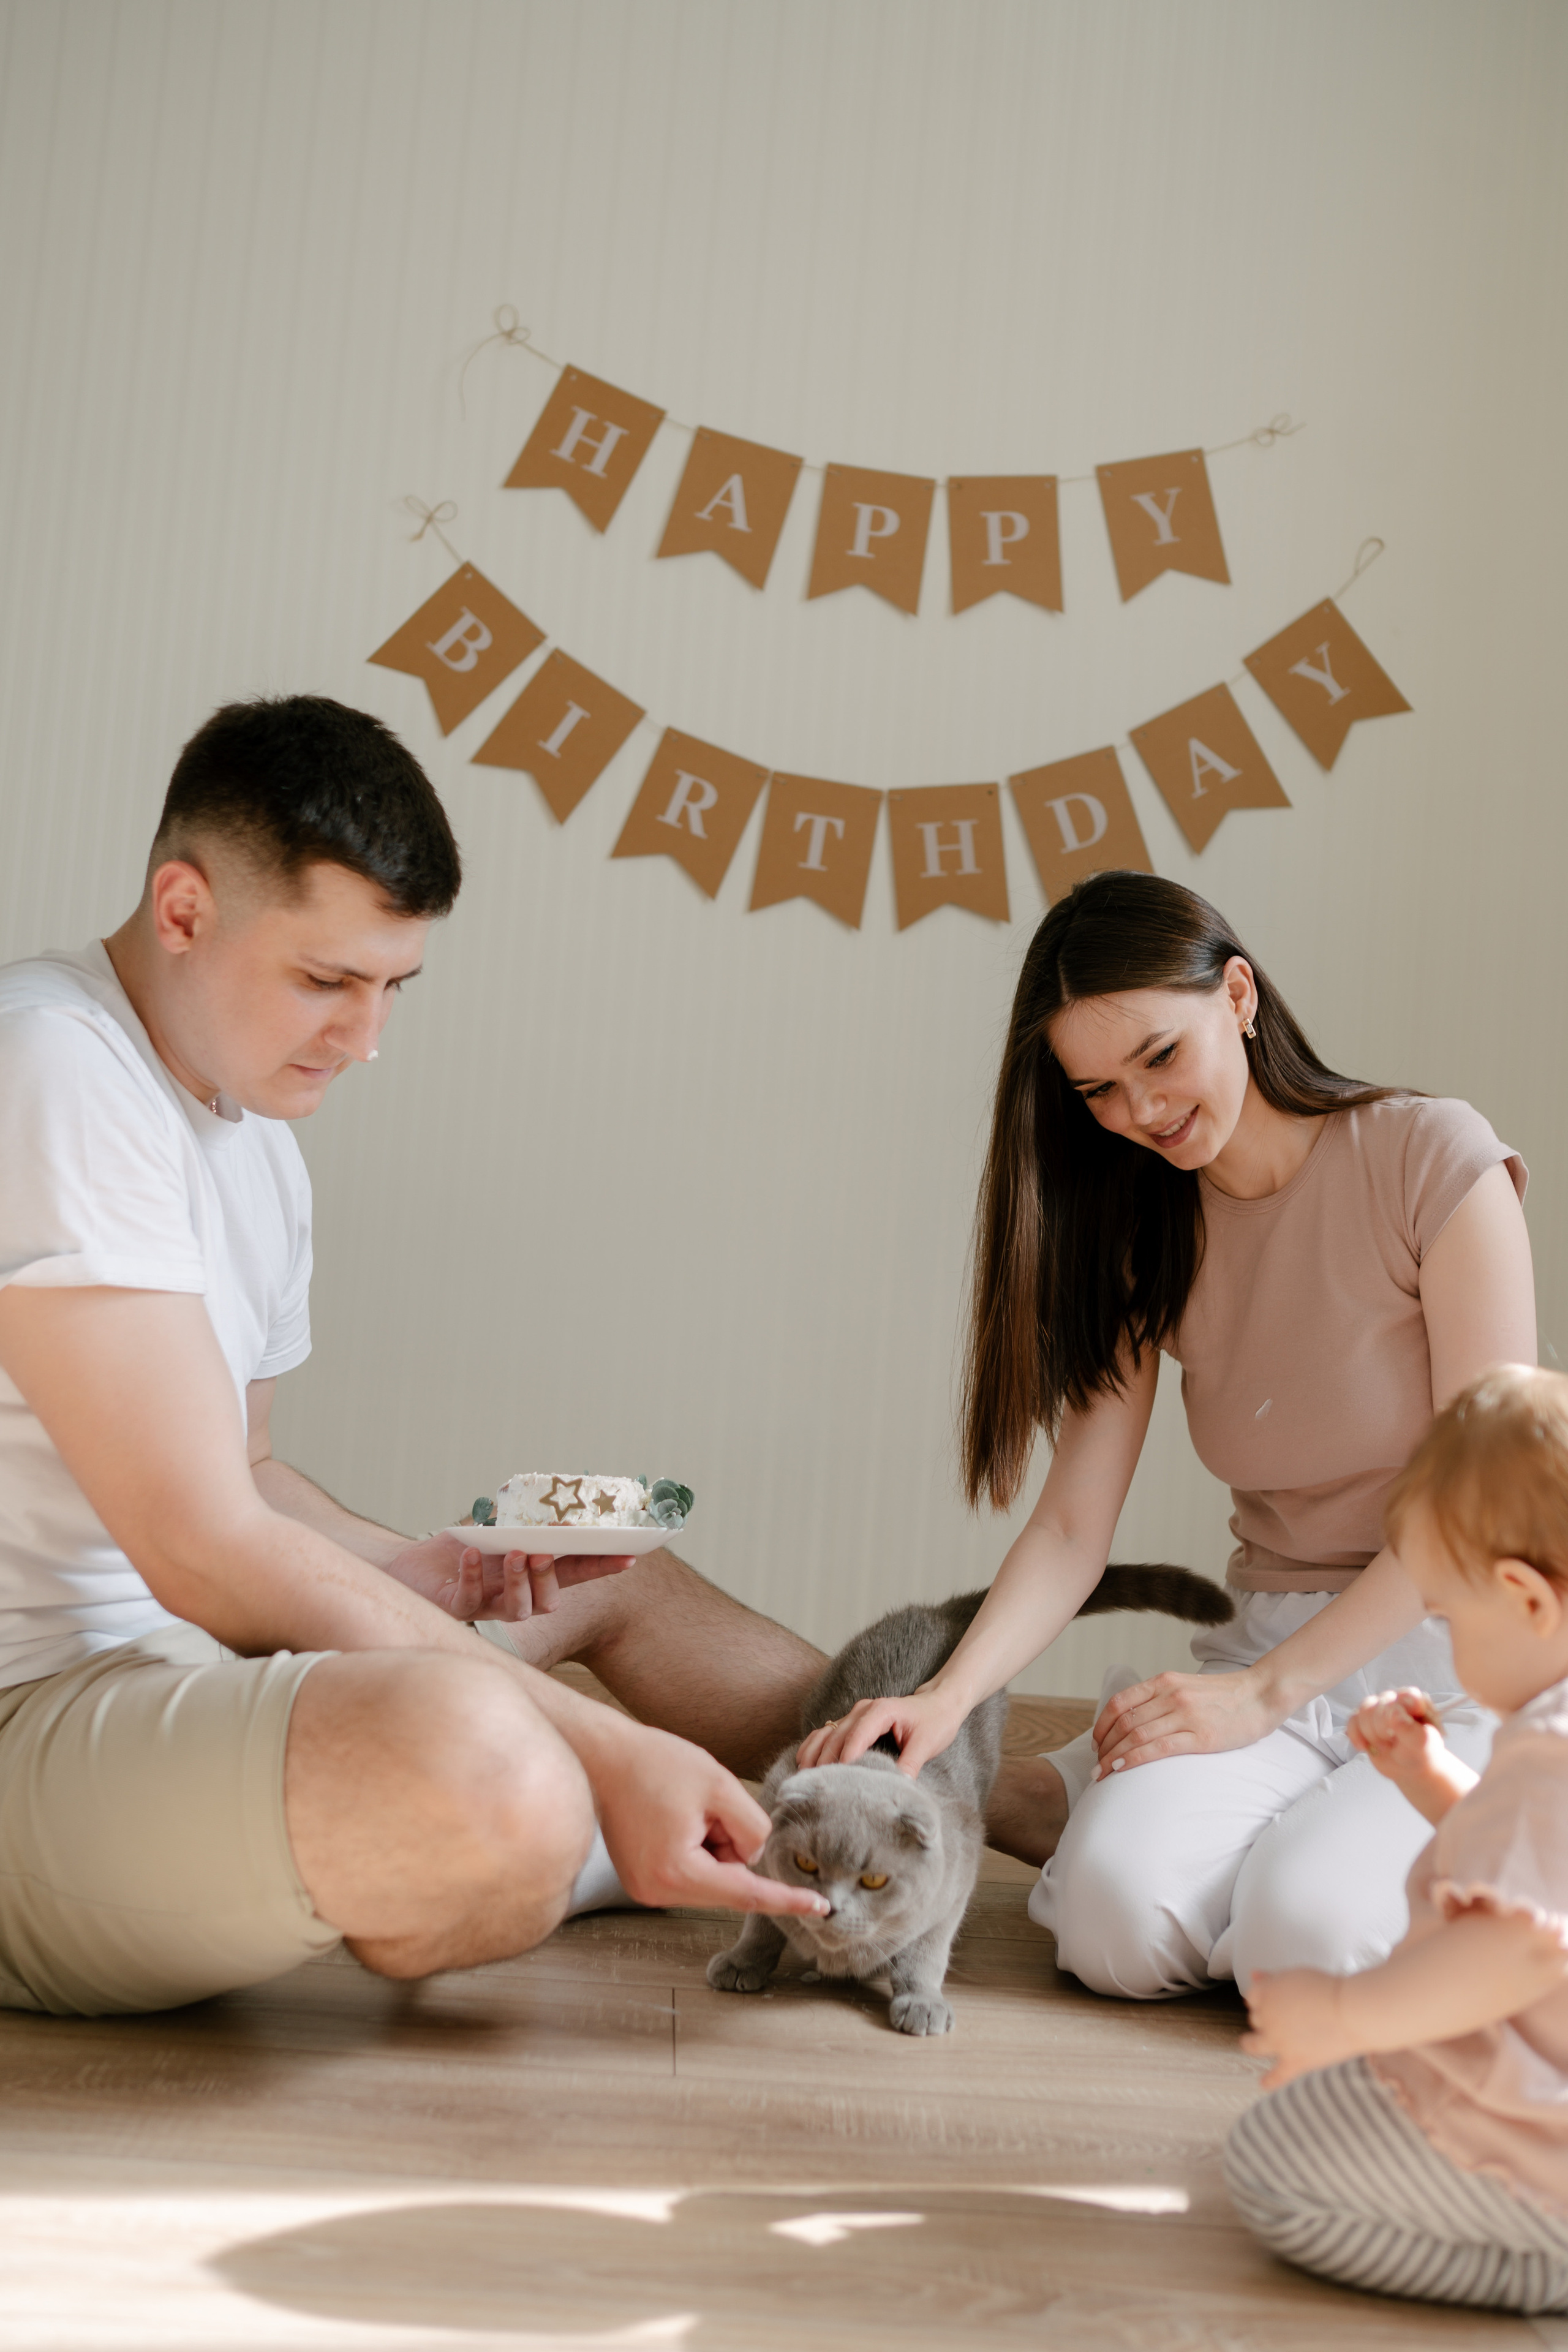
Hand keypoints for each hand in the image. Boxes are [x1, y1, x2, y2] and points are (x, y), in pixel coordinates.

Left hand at [382, 1533, 635, 1621]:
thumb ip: (524, 1521)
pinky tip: (470, 1553)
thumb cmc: (458, 1548)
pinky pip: (469, 1600)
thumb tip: (557, 1506)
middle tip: (545, 1551)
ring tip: (515, 1553)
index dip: (600, 1567)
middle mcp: (514, 1597)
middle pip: (549, 1600)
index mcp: (530, 1576)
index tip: (629, 1555)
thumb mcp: (496, 1528)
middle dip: (552, 1576)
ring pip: (517, 1610)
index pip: (573, 1574)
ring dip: (520, 1581)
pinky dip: (472, 1575)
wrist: (409, 1566)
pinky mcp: (455, 1609)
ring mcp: (486, 1606)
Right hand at [589, 1719, 831, 1917]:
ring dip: (712, 1841)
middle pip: (729, 1879)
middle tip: (703, 1804)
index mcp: (679, 1873)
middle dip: (731, 1842)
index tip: (822, 1908)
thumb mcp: (720, 1785)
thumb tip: (753, 1856)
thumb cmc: (656, 1763)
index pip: (747, 1893)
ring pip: (713, 1873)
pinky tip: (675, 1816)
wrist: (602, 1755)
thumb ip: (752, 1826)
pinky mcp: (642, 1879)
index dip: (787, 1900)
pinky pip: (692, 1870)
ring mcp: (646, 1890)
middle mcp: (659, 1892)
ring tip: (682, 1807)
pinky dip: (697, 1845)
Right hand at [795, 1685, 967, 1778]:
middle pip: (837, 1735)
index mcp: (881, 1711)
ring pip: (827, 1733)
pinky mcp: (853, 1722)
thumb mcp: (927, 1744)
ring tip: (806, 1777)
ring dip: (815, 1754)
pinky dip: (815, 1746)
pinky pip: (828, 1732)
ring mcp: (855, 1714)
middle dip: (826, 1760)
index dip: (847, 1756)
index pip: (858, 1734)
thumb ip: (910, 1764)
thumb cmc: (935, 1722)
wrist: (939, 1704)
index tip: (838, 1778)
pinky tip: (805, 1763)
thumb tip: (895, 1789)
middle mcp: (864, 1709)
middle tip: (819, 1787)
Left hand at [1091, 1667, 1283, 1776]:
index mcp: (1165, 1681)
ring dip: (1114, 1756)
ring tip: (1103, 1773)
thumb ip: (1163, 1697)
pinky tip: (1122, 1769)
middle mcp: (1171, 1695)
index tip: (1096, 1743)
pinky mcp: (1201, 1737)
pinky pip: (1158, 1748)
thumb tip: (1137, 1719)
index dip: (1101, 1725)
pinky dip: (1134, 1759)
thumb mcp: (1187, 1686)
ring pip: (1136, 1736)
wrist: (1262, 1694)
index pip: (1120, 1702)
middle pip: (1124, 1722)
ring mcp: (1185, 1715)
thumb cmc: (1226, 1695)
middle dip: (1104, 1747)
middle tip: (1095, 1765)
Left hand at [1241, 1967, 1358, 2088]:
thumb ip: (1271, 1977)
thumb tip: (1254, 1975)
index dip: (1261, 1999)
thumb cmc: (1328, 1989)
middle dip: (1264, 2017)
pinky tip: (1264, 2083)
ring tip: (1249, 2044)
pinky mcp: (1293, 2062)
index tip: (1268, 2001)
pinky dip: (1270, 2081)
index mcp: (1266, 1994)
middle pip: (1256, 2019)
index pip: (1252, 1997)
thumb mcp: (1295, 1976)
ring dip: (1250, 2043)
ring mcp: (1278, 2042)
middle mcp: (1267, 2019)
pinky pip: (1277, 2075)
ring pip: (1253, 2045)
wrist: (1349, 2013)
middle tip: (1278, 2018)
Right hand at [1348, 1686, 1444, 1772]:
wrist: (1414, 1770)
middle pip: (1380, 1705)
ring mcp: (1379, 1710)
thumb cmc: (1424, 1754)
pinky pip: (1352, 1720)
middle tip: (1392, 1745)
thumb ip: (1410, 1729)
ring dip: (1370, 1734)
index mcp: (1416, 1702)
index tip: (1398, 1732)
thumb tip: (1394, 1713)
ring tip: (1383, 1748)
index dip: (1397, 1713)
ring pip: (1363, 1710)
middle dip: (1382, 1730)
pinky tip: (1364, 1747)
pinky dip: (1356, 1735)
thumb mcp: (1422, 1744)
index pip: (1404, 1696)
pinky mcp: (1365, 1721)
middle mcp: (1396, 1701)